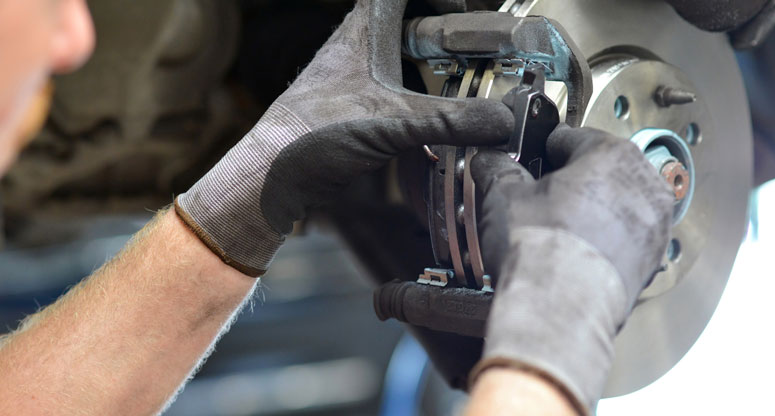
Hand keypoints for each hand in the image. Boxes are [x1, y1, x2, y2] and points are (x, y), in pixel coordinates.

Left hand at [175, 0, 512, 275]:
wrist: (271, 175)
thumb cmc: (312, 133)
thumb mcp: (393, 121)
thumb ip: (451, 119)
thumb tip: (502, 120)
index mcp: (365, 29)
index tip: (467, 15)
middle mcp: (360, 44)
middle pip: (410, 21)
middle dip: (446, 35)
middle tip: (478, 56)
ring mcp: (356, 75)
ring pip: (404, 57)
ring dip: (434, 69)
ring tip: (469, 88)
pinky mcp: (355, 105)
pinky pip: (397, 90)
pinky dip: (421, 100)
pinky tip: (440, 121)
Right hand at [468, 126, 674, 412]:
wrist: (559, 308)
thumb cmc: (541, 249)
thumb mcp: (502, 195)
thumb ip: (497, 169)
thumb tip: (490, 161)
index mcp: (610, 154)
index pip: (572, 137)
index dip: (543, 150)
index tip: (531, 160)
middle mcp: (642, 183)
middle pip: (601, 170)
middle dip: (572, 181)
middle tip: (541, 197)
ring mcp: (653, 224)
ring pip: (617, 205)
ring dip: (591, 211)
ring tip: (557, 229)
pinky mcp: (652, 261)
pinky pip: (625, 238)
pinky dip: (604, 241)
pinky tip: (573, 254)